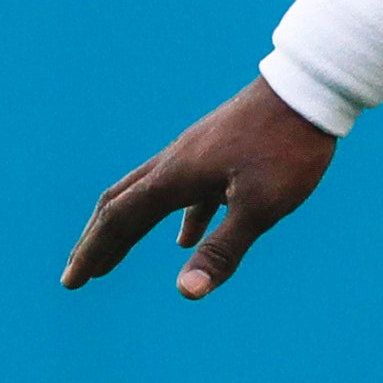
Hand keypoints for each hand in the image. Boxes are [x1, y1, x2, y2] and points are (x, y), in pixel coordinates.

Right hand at [63, 76, 338, 298]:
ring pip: (148, 194)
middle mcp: (175, 161)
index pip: (119, 219)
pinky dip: (175, 218)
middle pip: (120, 204)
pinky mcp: (218, 150)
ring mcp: (196, 153)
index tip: (72, 282)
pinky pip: (185, 190)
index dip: (94, 252)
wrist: (310, 89)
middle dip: (98, 242)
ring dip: (128, 228)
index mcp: (175, 176)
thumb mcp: (260, 206)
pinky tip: (185, 237)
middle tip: (79, 273)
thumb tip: (186, 293)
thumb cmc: (287, 148)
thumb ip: (223, 250)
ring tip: (116, 257)